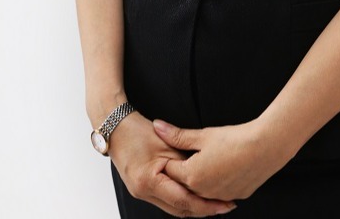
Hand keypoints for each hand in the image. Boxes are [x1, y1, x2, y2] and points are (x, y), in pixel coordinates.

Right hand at [108, 111, 237, 216]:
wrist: (115, 128)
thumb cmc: (139, 132)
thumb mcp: (167, 144)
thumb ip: (185, 162)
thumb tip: (207, 175)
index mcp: (149, 182)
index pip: (183, 200)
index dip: (205, 205)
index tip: (223, 204)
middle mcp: (143, 193)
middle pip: (178, 210)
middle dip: (202, 210)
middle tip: (224, 207)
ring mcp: (141, 193)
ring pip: (172, 208)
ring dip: (192, 207)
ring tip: (214, 204)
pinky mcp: (141, 190)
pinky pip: (165, 201)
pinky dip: (181, 201)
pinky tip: (194, 197)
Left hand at [154, 118, 293, 203]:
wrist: (266, 147)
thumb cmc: (235, 139)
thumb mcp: (203, 135)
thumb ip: (177, 135)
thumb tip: (157, 127)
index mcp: (191, 176)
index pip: (170, 170)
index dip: (172, 157)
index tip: (179, 147)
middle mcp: (203, 192)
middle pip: (184, 183)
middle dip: (184, 170)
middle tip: (194, 153)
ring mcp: (220, 196)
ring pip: (202, 191)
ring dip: (201, 179)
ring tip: (210, 160)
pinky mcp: (235, 196)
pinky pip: (219, 193)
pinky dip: (218, 184)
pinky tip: (224, 168)